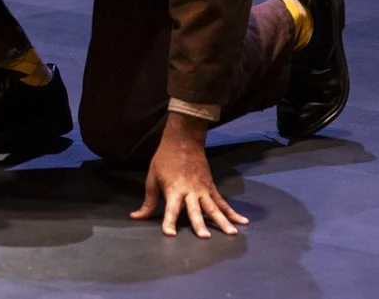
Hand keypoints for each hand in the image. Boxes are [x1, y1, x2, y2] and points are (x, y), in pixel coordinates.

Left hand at [130, 112, 248, 237]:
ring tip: (232, 234)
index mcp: (174, 189)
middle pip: (195, 210)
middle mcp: (190, 191)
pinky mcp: (211, 188)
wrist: (183, 141)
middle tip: (205, 237)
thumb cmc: (164, 159)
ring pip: (214, 208)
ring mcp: (203, 190)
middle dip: (199, 224)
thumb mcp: (152, 178)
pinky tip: (243, 222)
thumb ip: (148, 201)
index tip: (169, 234)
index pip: (171, 209)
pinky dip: (233, 212)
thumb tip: (136, 217)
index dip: (169, 221)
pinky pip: (223, 202)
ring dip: (223, 221)